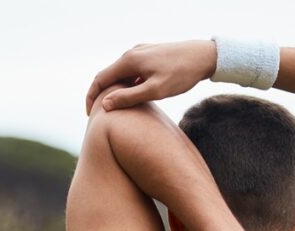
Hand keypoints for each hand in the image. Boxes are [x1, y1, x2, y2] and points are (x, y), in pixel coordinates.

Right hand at [86, 41, 217, 113]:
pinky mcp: (151, 54)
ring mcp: (142, 52)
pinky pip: (132, 70)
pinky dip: (127, 83)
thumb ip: (129, 98)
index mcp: (129, 61)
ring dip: (115, 89)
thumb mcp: (155, 91)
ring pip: (121, 73)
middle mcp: (132, 53)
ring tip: (115, 108)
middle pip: (108, 75)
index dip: (91, 97)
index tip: (88, 114)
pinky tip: (133, 96)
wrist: (205, 55)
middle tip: (98, 114)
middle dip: (101, 94)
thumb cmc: (182, 75)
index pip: (100, 79)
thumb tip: (105, 105)